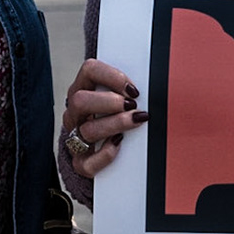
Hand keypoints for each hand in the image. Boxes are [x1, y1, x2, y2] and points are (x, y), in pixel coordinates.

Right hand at [62, 58, 146, 177]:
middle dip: (109, 102)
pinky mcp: (80, 163)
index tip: (133, 88)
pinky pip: (87, 163)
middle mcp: (76, 113)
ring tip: (135, 121)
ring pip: (87, 130)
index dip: (111, 76)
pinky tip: (119, 144)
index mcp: (83, 90)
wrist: (106, 157)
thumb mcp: (120, 98)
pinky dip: (105, 154)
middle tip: (132, 105)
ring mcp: (75, 138)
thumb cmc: (117, 118)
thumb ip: (129, 89)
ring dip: (115, 124)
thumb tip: (158, 84)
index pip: (89, 71)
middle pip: (80, 101)